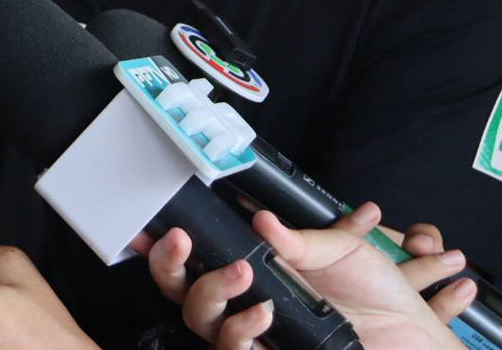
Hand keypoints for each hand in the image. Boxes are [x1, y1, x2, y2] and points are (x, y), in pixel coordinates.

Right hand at [144, 203, 468, 349]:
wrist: (409, 331)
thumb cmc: (374, 291)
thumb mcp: (340, 250)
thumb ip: (298, 237)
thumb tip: (260, 219)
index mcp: (248, 269)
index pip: (190, 259)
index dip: (160, 245)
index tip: (145, 225)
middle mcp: (240, 302)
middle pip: (178, 289)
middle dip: (169, 263)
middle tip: (180, 238)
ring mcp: (251, 332)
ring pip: (199, 319)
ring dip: (211, 291)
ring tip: (242, 271)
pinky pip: (233, 348)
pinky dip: (241, 329)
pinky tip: (262, 311)